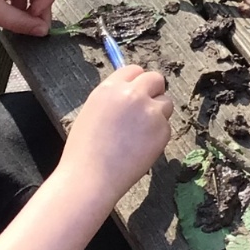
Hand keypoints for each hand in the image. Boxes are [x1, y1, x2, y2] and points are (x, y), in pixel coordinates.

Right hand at [59, 65, 173, 208]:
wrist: (90, 179)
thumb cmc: (84, 152)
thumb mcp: (92, 113)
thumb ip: (113, 99)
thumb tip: (132, 91)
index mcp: (110, 89)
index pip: (134, 70)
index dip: (137, 81)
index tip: (138, 91)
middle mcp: (132, 94)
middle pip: (156, 79)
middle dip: (154, 91)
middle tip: (147, 109)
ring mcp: (149, 111)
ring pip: (165, 103)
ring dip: (158, 114)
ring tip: (138, 136)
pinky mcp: (162, 129)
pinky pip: (165, 127)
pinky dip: (157, 137)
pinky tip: (139, 150)